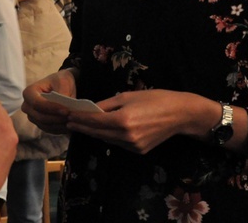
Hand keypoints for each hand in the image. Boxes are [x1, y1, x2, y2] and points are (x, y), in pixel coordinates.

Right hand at [22, 69, 76, 134]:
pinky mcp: (39, 123)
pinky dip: (59, 129)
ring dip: (59, 125)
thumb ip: (62, 92)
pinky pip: (48, 130)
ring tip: (73, 122)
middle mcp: (27, 106)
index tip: (66, 111)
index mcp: (29, 92)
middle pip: (40, 117)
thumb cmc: (60, 81)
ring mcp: (32, 116)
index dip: (51, 109)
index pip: (37, 103)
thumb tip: (63, 105)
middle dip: (57, 118)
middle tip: (72, 117)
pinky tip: (70, 126)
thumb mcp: (63, 81)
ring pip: (45, 125)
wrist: (61, 86)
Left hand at [65, 90, 213, 154]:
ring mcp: (132, 146)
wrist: (180, 114)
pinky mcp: (138, 151)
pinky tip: (100, 131)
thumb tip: (91, 108)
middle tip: (68, 122)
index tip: (67, 115)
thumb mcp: (128, 96)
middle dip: (82, 127)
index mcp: (122, 119)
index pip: (94, 120)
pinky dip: (107, 136)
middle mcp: (125, 136)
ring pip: (106, 139)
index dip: (79, 118)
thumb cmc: (155, 99)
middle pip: (97, 132)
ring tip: (81, 126)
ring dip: (93, 132)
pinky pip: (117, 143)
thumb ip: (107, 104)